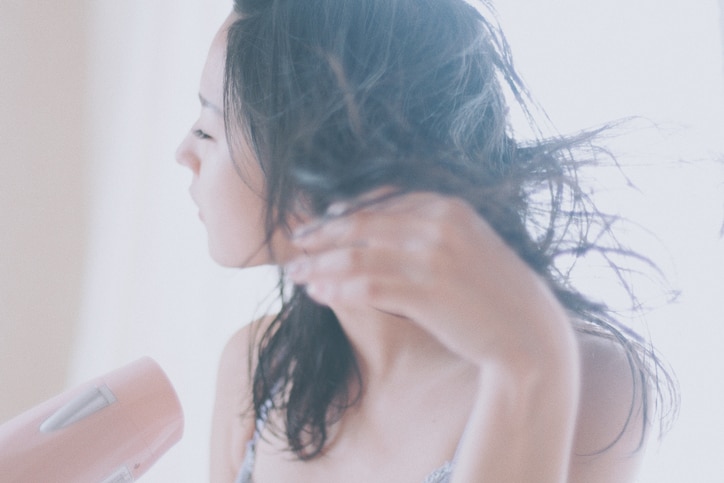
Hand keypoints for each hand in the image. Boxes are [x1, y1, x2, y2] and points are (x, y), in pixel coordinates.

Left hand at [286, 190, 572, 367]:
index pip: (381, 201)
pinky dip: (336, 290)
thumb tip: (377, 228)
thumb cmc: (495, 292)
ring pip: (357, 255)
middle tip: (296, 247)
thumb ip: (427, 230)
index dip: (342, 211)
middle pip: (361, 223)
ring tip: (296, 275)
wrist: (530, 334)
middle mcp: (438, 225)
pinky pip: (366, 287)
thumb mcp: (468, 245)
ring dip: (320, 265)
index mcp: (448, 207)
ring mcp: (432, 258)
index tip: (319, 222)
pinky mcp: (425, 294)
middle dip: (321, 235)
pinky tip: (318, 295)